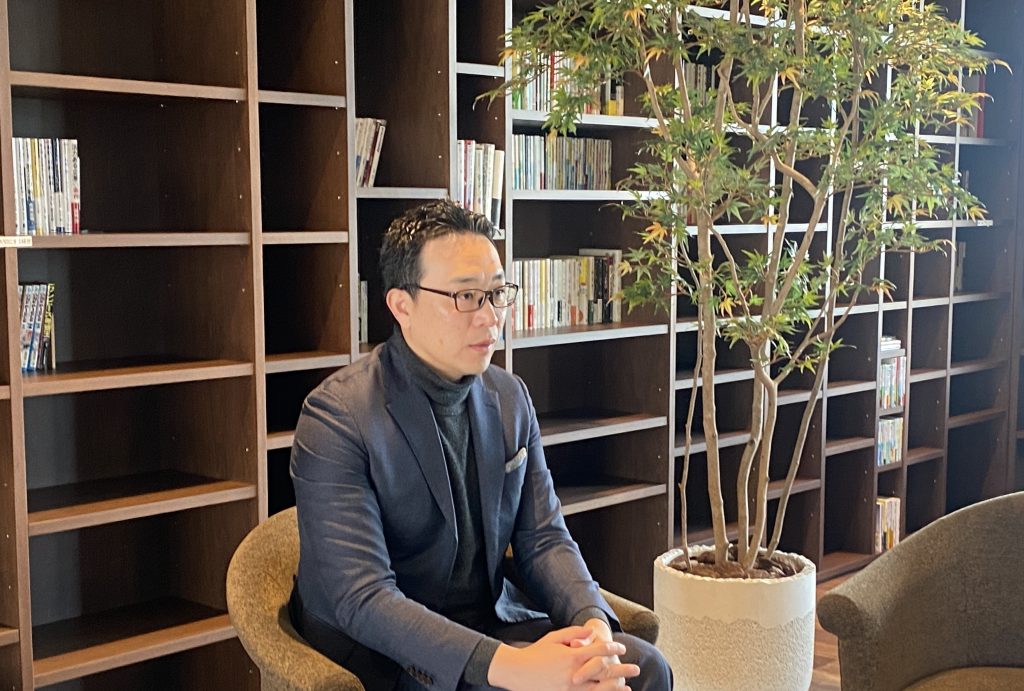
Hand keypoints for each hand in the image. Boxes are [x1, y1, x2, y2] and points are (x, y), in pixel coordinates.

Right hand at [487, 625, 639, 690]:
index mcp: (572, 656)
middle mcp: (574, 674)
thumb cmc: (536, 653)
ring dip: (615, 688)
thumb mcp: (554, 638)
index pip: (599, 651)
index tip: (622, 648)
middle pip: (604, 672)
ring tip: (628, 687)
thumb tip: (591, 632)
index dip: (613, 648)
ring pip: (599, 689)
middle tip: (636, 669)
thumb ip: (574, 634)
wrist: (517, 672)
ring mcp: (570, 689)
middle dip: (621, 669)